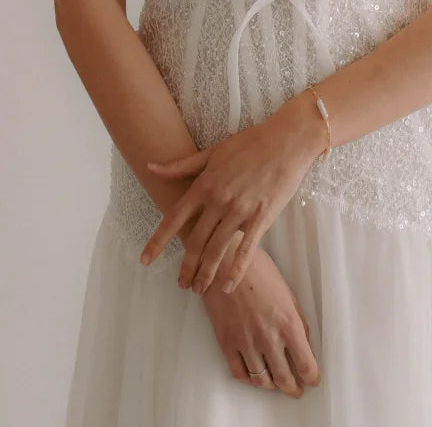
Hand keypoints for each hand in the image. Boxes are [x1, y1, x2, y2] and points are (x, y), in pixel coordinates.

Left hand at [139, 97, 325, 294]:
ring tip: (200, 289)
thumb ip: (181, 166)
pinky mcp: (261, 217)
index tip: (145, 260)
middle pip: (195, 241)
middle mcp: (219, 200)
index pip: (174, 218)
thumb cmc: (250, 143)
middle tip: (182, 285)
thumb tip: (151, 167)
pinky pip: (246, 250)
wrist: (286, 141)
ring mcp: (240, 210)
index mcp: (204, 184)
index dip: (158, 242)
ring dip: (206, 274)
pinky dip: (236, 270)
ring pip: (217, 250)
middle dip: (186, 267)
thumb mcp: (213, 151)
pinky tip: (228, 286)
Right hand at [200, 245, 320, 398]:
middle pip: (284, 379)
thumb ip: (297, 321)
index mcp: (288, 324)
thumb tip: (303, 344)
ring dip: (271, 386)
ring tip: (275, 383)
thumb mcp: (287, 293)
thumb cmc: (260, 271)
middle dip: (293, 388)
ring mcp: (246, 342)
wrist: (226, 261)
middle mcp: (268, 338)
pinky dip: (249, 379)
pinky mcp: (227, 342)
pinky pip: (239, 372)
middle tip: (295, 389)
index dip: (311, 377)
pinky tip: (254, 375)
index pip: (306, 365)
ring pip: (262, 380)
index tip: (312, 380)